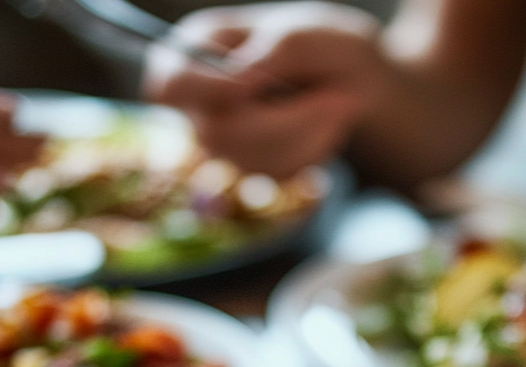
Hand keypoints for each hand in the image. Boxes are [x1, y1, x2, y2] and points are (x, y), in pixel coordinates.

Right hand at [144, 2, 384, 178]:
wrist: (355, 83)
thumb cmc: (323, 45)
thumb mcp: (304, 34)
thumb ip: (268, 53)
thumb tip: (240, 81)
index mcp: (199, 48)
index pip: (171, 82)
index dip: (205, 91)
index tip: (249, 89)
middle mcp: (201, 97)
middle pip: (218, 133)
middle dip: (285, 123)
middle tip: (338, 101)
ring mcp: (223, 136)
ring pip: (250, 159)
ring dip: (306, 137)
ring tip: (340, 108)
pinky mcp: (251, 164)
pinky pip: (275, 173)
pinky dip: (311, 153)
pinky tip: (327, 128)